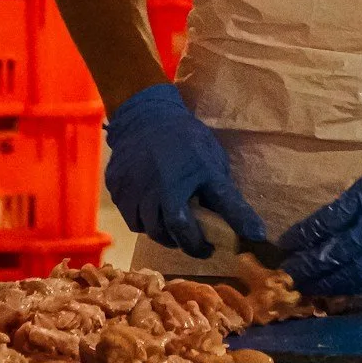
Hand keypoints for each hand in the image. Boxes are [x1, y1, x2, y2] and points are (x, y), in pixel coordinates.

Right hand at [103, 84, 266, 259]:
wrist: (145, 116)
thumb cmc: (185, 138)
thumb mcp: (212, 160)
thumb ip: (221, 192)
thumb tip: (244, 225)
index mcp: (187, 178)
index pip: (204, 217)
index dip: (213, 238)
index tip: (228, 246)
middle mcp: (158, 188)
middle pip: (170, 233)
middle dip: (186, 243)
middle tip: (198, 244)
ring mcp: (134, 189)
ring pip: (149, 229)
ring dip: (164, 233)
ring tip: (176, 226)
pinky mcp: (117, 190)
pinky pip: (131, 217)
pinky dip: (144, 220)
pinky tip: (154, 208)